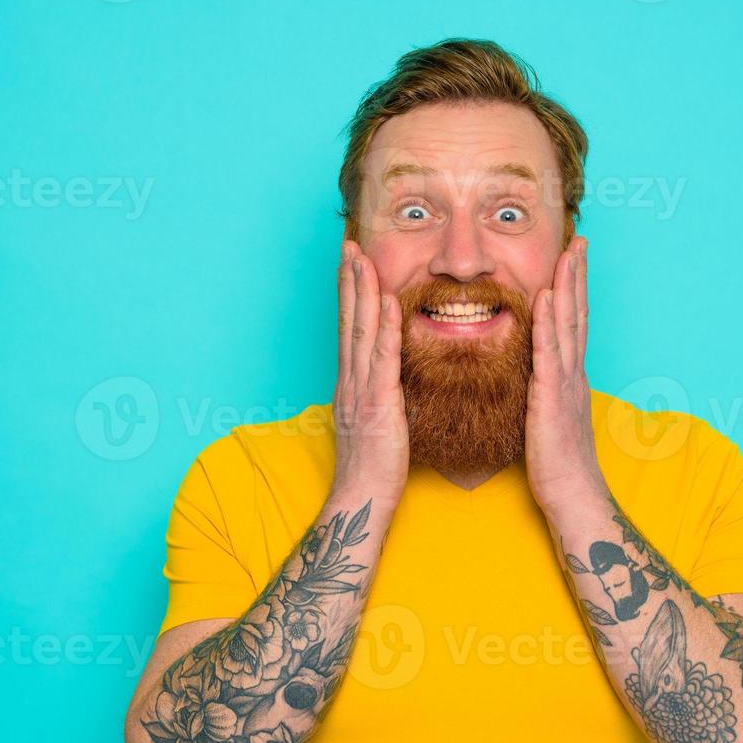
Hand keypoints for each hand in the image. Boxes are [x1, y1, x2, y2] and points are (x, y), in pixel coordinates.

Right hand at [330, 241, 408, 502]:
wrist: (363, 499)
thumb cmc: (376, 468)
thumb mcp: (380, 422)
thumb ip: (383, 395)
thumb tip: (394, 379)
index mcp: (352, 384)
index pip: (350, 329)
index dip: (350, 294)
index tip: (351, 263)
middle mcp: (350, 381)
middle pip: (348, 321)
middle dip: (349, 280)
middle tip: (349, 244)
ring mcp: (360, 391)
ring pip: (359, 331)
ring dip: (361, 291)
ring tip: (361, 257)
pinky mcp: (377, 405)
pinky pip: (382, 359)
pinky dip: (383, 328)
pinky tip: (387, 302)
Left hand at [526, 236, 609, 522]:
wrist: (571, 496)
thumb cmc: (556, 466)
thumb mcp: (547, 418)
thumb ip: (544, 393)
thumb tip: (535, 379)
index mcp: (569, 378)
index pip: (572, 324)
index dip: (573, 290)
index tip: (572, 259)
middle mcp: (572, 374)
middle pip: (576, 314)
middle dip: (577, 275)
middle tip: (579, 239)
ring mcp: (565, 383)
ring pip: (568, 325)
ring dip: (568, 286)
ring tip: (568, 252)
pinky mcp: (551, 398)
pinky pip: (549, 354)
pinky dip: (548, 324)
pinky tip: (546, 298)